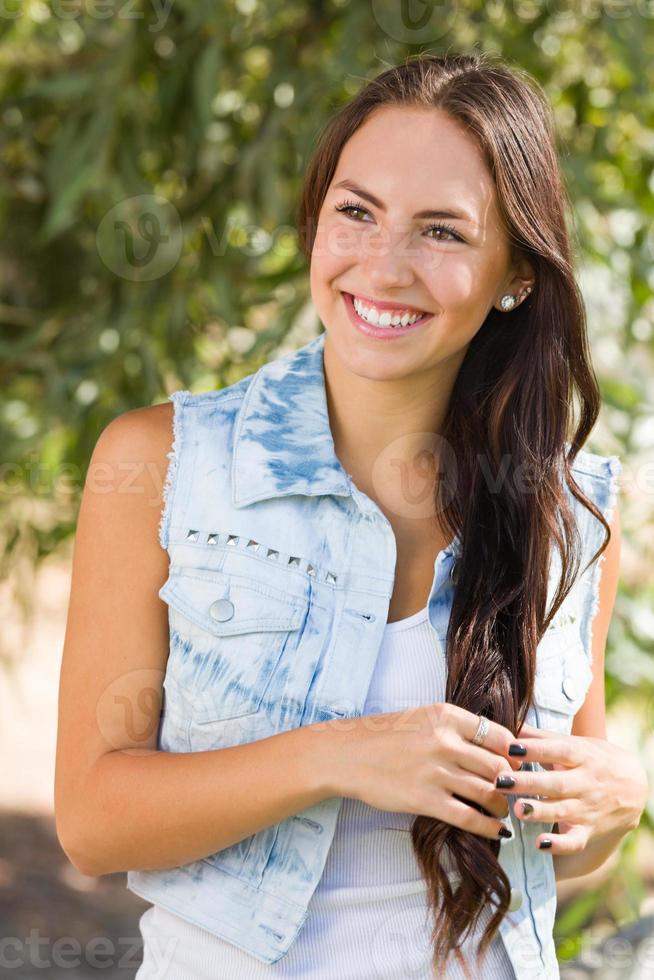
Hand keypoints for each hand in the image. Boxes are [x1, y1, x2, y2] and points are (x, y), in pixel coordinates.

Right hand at [328, 703, 525, 840]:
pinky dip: (488, 826)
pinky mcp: (425, 800)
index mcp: (447, 716)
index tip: (517, 764)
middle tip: (515, 791)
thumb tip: (494, 746)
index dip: (514, 754)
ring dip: (501, 806)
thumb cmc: (385, 736)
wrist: (348, 755)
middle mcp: (445, 742)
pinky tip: (496, 830)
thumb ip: (456, 728)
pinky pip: (468, 816)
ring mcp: (436, 772)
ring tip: (503, 811)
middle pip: (498, 766)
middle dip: (512, 782)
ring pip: (487, 792)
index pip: (499, 736)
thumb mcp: (423, 718)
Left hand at [494, 721, 648, 852]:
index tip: (511, 747)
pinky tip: (540, 843)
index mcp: (583, 756)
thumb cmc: (596, 759)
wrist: (636, 787)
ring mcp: (588, 809)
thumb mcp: (578, 743)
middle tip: (501, 781)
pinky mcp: (589, 831)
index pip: (559, 751)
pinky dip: (559, 845)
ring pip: (563, 811)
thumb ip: (545, 737)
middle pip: (557, 783)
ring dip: (539, 811)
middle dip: (528, 783)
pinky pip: (575, 841)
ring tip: (517, 809)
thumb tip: (514, 726)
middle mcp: (586, 783)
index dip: (536, 749)